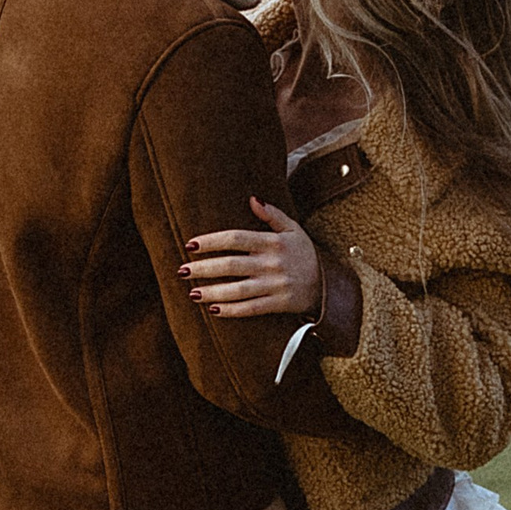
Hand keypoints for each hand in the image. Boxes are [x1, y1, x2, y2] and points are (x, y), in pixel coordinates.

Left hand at [181, 200, 322, 319]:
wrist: (328, 284)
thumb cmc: (304, 253)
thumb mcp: (293, 229)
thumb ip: (272, 214)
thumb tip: (253, 199)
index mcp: (273, 242)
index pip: (236, 239)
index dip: (212, 241)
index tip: (191, 244)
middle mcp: (272, 263)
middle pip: (232, 265)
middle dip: (204, 268)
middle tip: (182, 270)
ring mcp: (275, 285)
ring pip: (238, 289)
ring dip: (213, 291)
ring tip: (192, 292)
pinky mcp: (279, 304)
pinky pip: (252, 308)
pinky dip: (232, 310)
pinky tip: (213, 309)